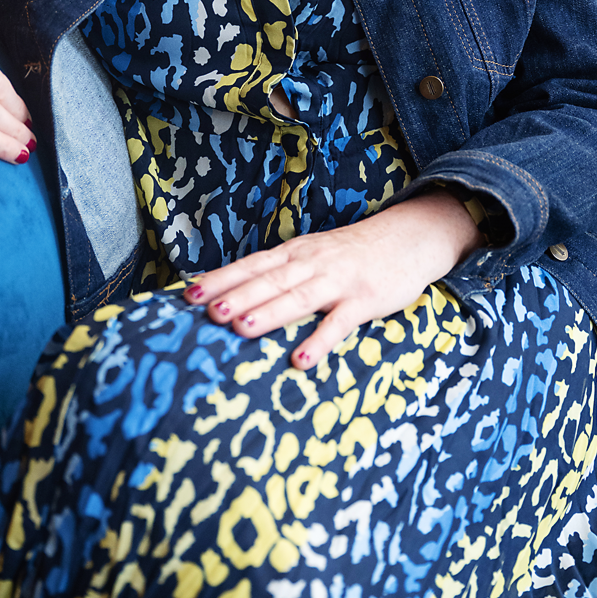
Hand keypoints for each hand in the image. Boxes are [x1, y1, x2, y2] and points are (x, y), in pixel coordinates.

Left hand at [183, 192, 482, 367]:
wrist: (407, 237)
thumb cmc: (350, 254)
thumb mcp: (311, 256)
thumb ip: (278, 273)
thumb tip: (234, 293)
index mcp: (294, 254)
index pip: (251, 265)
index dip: (221, 279)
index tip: (189, 295)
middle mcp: (310, 264)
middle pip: (268, 280)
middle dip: (237, 295)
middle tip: (207, 312)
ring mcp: (338, 282)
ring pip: (297, 298)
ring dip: (268, 313)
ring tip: (239, 328)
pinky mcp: (364, 301)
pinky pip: (339, 323)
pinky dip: (320, 341)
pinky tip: (301, 360)